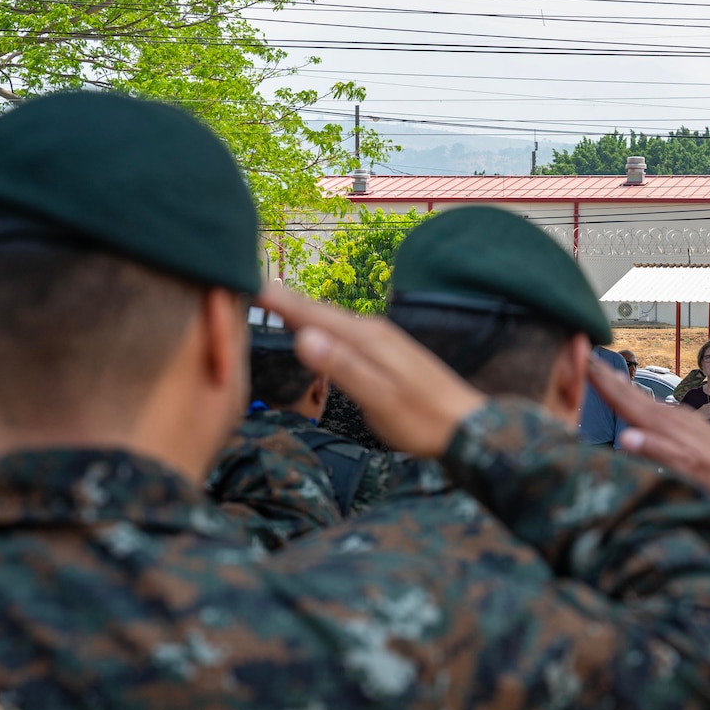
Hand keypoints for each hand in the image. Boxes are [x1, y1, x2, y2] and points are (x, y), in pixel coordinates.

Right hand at [259, 284, 487, 458]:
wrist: (470, 428)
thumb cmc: (424, 420)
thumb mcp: (380, 398)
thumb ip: (343, 368)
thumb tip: (303, 337)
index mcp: (367, 338)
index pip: (311, 313)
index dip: (275, 299)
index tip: (240, 282)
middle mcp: (373, 331)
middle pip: (319, 310)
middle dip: (282, 298)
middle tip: (243, 283)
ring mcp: (383, 340)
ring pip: (332, 319)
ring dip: (301, 309)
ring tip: (270, 300)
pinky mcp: (389, 352)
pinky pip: (345, 330)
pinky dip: (322, 324)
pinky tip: (317, 329)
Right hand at [587, 359, 709, 494]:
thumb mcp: (682, 466)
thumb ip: (654, 450)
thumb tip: (625, 438)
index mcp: (661, 424)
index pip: (625, 400)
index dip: (603, 384)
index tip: (585, 364)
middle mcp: (668, 415)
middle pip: (632, 393)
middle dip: (610, 378)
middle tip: (591, 359)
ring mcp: (679, 418)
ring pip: (644, 398)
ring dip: (625, 386)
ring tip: (610, 376)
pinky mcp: (688, 424)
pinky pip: (657, 406)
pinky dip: (643, 399)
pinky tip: (644, 401)